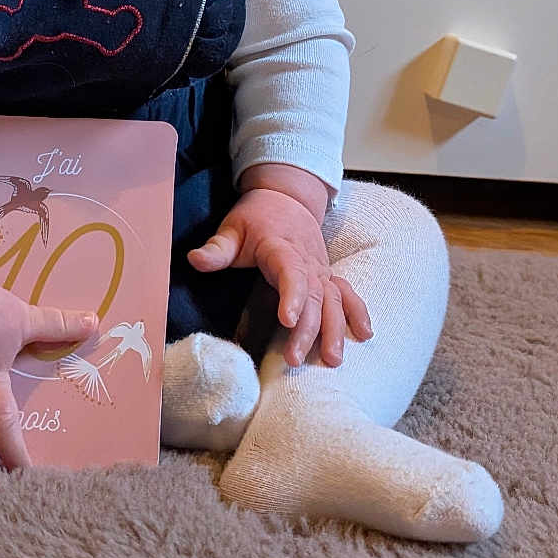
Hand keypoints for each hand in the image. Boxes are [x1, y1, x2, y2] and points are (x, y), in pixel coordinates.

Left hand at [187, 187, 371, 366]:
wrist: (287, 197)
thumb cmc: (256, 216)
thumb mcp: (232, 228)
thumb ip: (216, 248)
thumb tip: (194, 260)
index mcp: (281, 248)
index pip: (290, 273)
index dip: (292, 296)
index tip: (287, 320)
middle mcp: (307, 261)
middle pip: (313, 296)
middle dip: (308, 329)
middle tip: (296, 358)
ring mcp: (321, 269)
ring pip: (333, 300)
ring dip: (334, 329)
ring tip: (332, 360)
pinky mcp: (328, 275)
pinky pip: (347, 294)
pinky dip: (357, 312)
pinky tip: (363, 335)